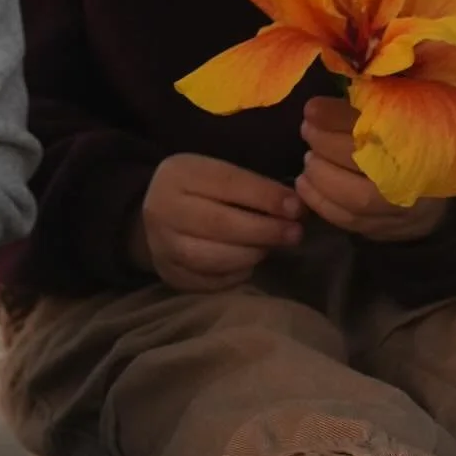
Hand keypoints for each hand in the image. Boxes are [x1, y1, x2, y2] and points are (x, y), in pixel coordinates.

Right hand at [133, 153, 304, 291]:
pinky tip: (247, 263)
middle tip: (294, 233)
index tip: (296, 207)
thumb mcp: (219, 176)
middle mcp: (162, 209)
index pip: (227, 183)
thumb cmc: (201, 192)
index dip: (265, 196)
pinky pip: (209, 281)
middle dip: (264, 230)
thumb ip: (253, 187)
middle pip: (219, 223)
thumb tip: (295, 208)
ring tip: (270, 248)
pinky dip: (235, 274)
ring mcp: (162, 245)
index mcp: (178, 174)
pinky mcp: (170, 274)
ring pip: (212, 257)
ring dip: (251, 254)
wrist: (158, 216)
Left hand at [297, 97, 448, 241]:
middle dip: (323, 142)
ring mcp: (399, 206)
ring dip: (319, 174)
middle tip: (307, 130)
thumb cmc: (412, 149)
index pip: (376, 124)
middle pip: (361, 158)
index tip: (312, 108)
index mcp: (422, 138)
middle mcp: (413, 174)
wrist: (435, 202)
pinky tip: (305, 182)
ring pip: (353, 195)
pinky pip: (345, 218)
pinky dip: (318, 200)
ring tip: (308, 158)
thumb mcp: (405, 119)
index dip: (337, 116)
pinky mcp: (381, 228)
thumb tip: (336, 93)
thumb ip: (377, 104)